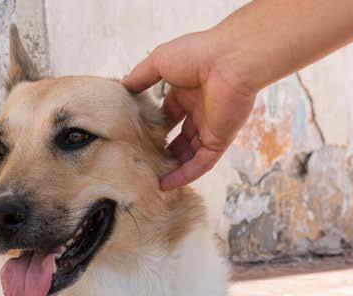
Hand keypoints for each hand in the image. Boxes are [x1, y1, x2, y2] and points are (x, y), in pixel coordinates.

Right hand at [122, 31, 257, 190]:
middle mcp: (200, 110)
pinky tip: (166, 184)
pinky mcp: (220, 140)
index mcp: (187, 91)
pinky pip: (201, 164)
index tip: (136, 137)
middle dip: (163, 148)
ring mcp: (211, 126)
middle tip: (143, 160)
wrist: (230, 61)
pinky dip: (185, 175)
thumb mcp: (159, 62)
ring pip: (190, 153)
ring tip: (150, 178)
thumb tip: (122, 88)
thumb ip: (140, 77)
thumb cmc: (196, 55)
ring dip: (173, 165)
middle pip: (180, 136)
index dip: (154, 125)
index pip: (169, 113)